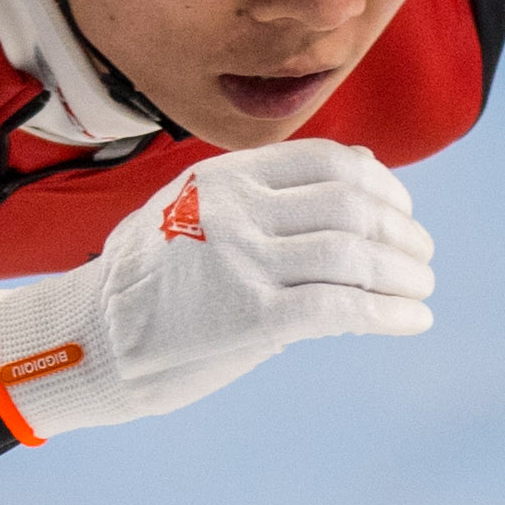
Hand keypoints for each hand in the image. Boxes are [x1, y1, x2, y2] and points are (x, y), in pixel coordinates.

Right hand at [0, 141, 434, 441]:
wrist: (84, 343)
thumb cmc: (139, 284)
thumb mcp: (186, 210)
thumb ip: (258, 194)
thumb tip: (356, 169)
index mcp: (222, 177)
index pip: (330, 162)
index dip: (381, 184)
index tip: (400, 210)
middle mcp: (237, 210)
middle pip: (353, 206)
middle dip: (401, 232)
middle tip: (420, 257)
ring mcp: (243, 261)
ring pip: (356, 255)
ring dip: (404, 274)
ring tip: (420, 290)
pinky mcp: (250, 317)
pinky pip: (344, 307)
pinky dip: (390, 313)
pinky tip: (412, 322)